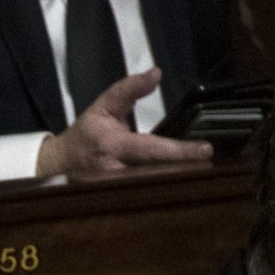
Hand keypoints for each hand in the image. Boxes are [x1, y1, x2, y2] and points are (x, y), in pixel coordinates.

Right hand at [35, 69, 215, 178]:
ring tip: (205, 175)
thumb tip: (155, 74)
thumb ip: (129, 89)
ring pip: (154, 190)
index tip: (205, 150)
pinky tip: (185, 186)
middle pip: (158, 176)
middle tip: (212, 166)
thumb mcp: (104, 105)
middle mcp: (116, 173)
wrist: (62, 162)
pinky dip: (166, 191)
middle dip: (185, 171)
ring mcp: (118, 191)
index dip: (179, 151)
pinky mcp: (121, 200)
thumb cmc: (87, 133)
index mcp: (113, 146)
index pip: (151, 149)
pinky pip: (147, 196)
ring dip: (180, 183)